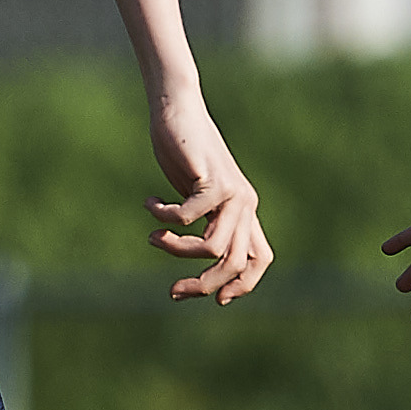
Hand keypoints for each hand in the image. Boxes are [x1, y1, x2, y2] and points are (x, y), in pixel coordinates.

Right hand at [145, 98, 269, 303]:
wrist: (179, 110)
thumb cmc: (184, 153)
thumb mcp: (197, 196)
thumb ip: (204, 224)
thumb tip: (201, 262)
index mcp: (245, 211)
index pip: (260, 260)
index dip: (243, 285)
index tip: (215, 299)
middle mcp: (245, 204)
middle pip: (234, 263)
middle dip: (203, 285)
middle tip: (173, 291)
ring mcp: (233, 192)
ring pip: (213, 247)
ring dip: (177, 250)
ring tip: (154, 236)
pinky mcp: (213, 179)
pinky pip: (187, 218)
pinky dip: (163, 216)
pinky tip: (150, 203)